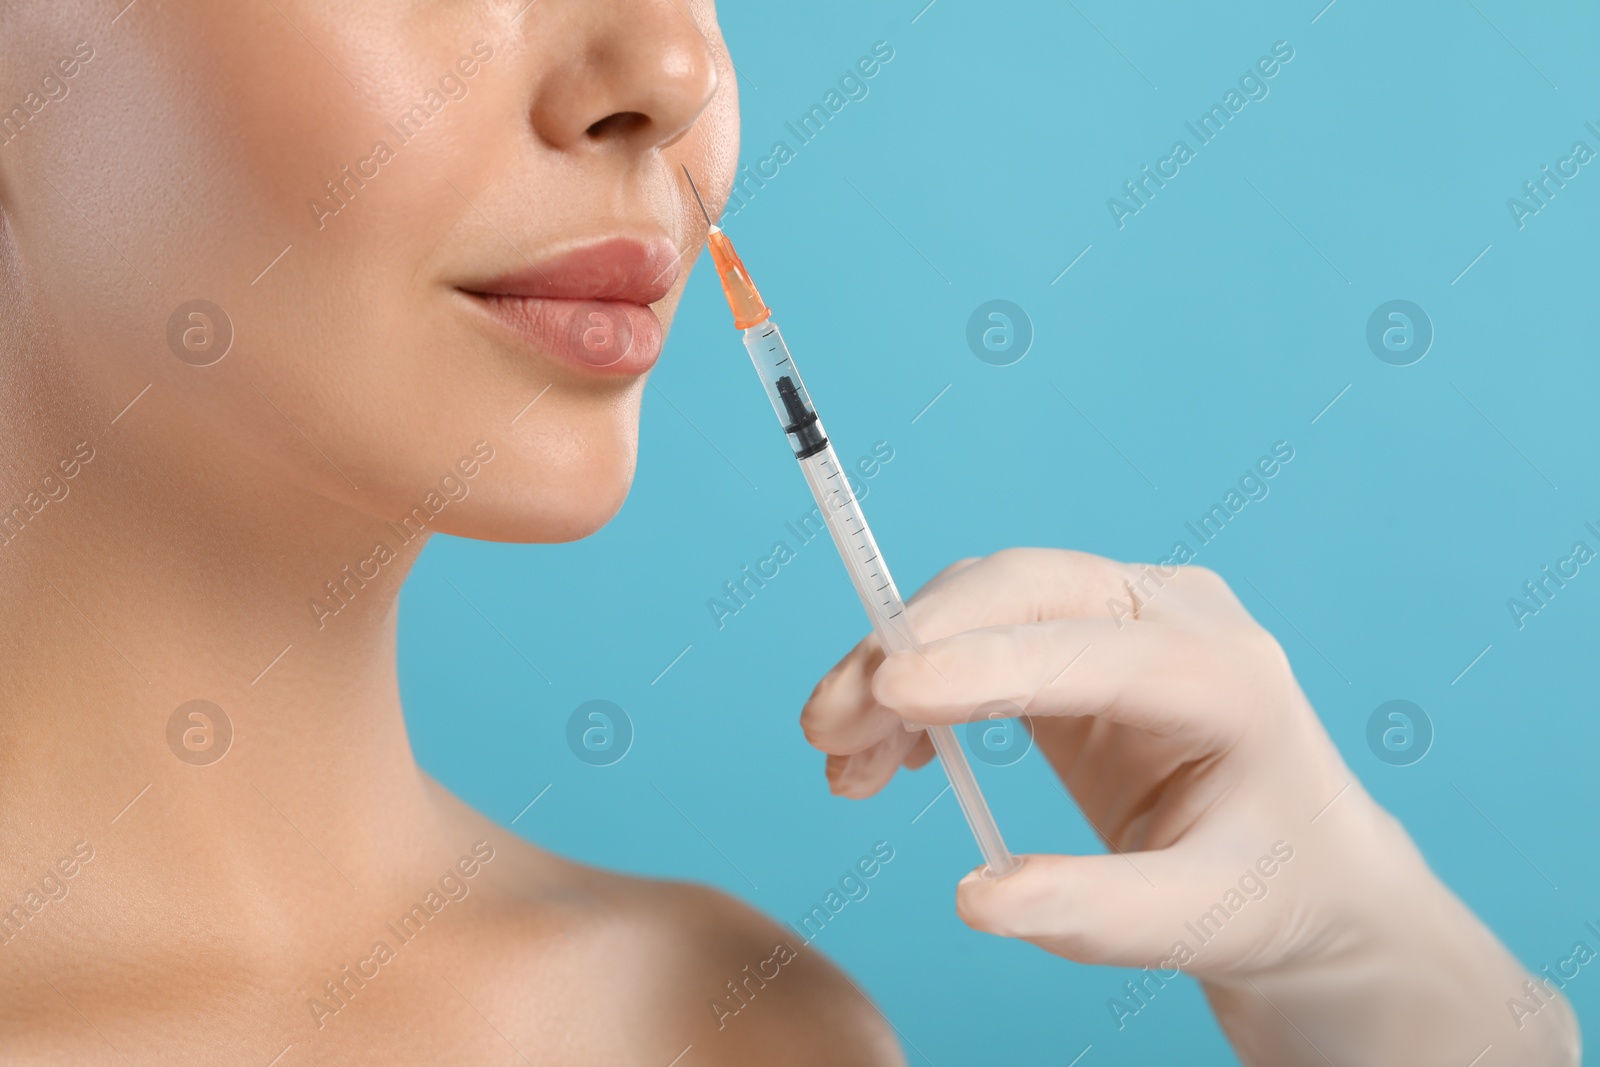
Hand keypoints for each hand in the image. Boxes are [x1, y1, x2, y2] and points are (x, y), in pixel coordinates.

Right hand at [802, 548, 1578, 1065]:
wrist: (1305, 871)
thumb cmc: (1270, 893)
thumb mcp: (1202, 923)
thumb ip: (1094, 913)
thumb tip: (976, 897)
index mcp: (1225, 673)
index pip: (1086, 645)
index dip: (982, 661)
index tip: (890, 688)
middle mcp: (1174, 617)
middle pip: (1021, 588)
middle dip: (912, 645)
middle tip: (827, 723)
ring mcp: (1126, 615)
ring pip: (986, 601)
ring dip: (898, 665)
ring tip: (838, 756)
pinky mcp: (1083, 639)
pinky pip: (983, 633)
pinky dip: (921, 684)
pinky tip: (886, 754)